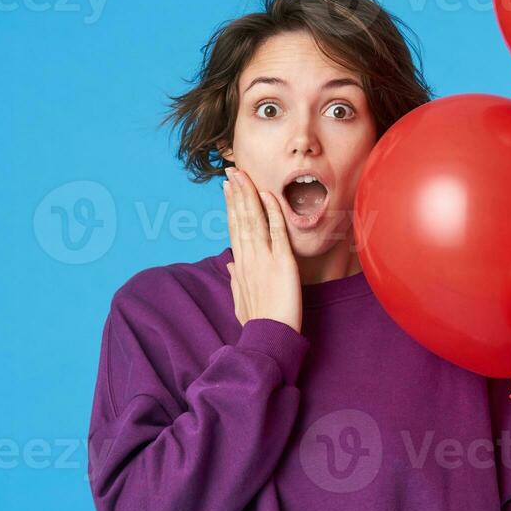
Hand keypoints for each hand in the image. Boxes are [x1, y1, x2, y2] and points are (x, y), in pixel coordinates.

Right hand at [222, 166, 301, 332]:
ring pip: (253, 220)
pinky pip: (277, 232)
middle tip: (232, 172)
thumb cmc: (257, 322)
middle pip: (240, 218)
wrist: (268, 338)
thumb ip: (235, 279)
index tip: (228, 189)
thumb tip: (230, 263)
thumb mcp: (240, 299)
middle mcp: (248, 258)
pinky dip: (272, 212)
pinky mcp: (282, 262)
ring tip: (243, 176)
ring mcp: (264, 259)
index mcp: (240, 265)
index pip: (234, 228)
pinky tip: (268, 195)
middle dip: (236, 193)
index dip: (231, 207)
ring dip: (248, 195)